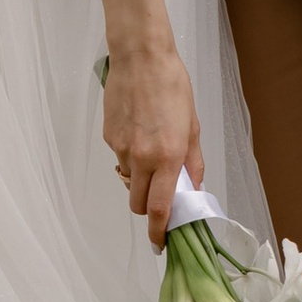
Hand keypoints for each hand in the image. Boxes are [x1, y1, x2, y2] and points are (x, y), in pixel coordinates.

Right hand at [103, 35, 202, 245]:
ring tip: (150, 149)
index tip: (160, 244)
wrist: (140, 57)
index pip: (160, 210)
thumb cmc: (172, 85)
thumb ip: (193, 162)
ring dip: (140, 178)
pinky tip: (138, 131)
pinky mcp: (109, 137)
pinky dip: (130, 155)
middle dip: (149, 207)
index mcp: (169, 157)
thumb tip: (193, 187)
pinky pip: (120, 158)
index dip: (159, 233)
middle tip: (160, 192)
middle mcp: (142, 158)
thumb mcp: (193, 125)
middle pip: (139, 204)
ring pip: (129, 181)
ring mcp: (122, 148)